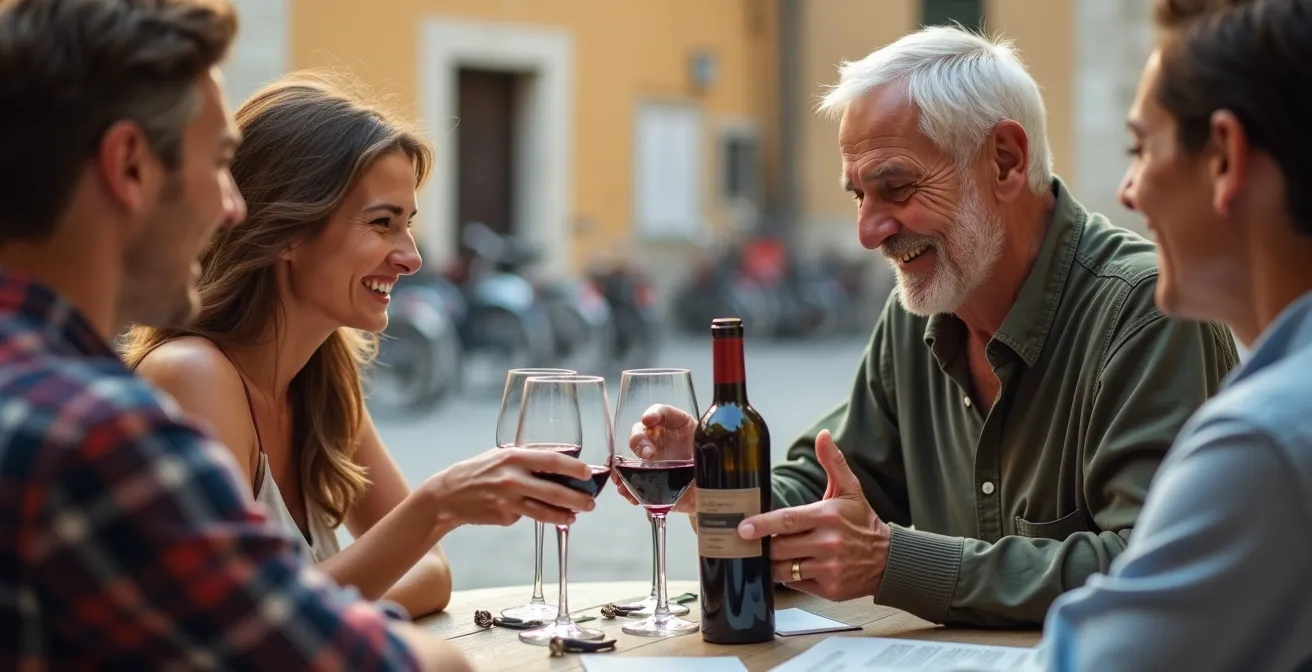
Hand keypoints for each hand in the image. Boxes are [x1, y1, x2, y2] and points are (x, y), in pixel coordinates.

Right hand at [422, 447, 595, 527]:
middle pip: (553, 491)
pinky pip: (528, 517)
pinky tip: (549, 515)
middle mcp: (512, 479)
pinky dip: (541, 516)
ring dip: (565, 514)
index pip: (551, 460)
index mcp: (513, 457)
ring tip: (577, 515)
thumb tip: (560, 464)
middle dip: (577, 498)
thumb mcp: (501, 455)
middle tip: (591, 502)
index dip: (573, 468)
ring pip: (544, 511)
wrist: (449, 495)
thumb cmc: (480, 470)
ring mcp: (509, 501)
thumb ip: (527, 459)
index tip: (588, 473)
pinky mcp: (505, 518)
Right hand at [613, 404, 698, 513]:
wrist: (706, 491)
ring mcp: (651, 458)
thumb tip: (704, 464)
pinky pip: (628, 478)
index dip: (655, 413)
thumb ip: (707, 453)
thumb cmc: (709, 466)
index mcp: (680, 427)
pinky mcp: (645, 476)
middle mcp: (661, 439)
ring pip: (630, 454)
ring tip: (624, 476)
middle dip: (639, 441)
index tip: (649, 420)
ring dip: (624, 464)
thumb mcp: (712, 454)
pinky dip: (624, 485)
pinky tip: (626, 491)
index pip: (664, 413)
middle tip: (647, 455)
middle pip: (641, 431)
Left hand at [738, 430, 889, 601]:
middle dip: (767, 544)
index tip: (743, 527)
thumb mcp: (849, 489)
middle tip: (760, 541)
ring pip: (784, 569)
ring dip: (775, 563)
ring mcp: (828, 569)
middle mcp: (828, 543)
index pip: (787, 520)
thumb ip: (832, 462)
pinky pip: (794, 585)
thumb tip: (823, 436)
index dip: (762, 524)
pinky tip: (794, 568)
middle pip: (779, 547)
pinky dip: (789, 578)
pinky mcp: (829, 590)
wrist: (888, 559)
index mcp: (828, 516)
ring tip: (776, 554)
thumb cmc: (862, 521)